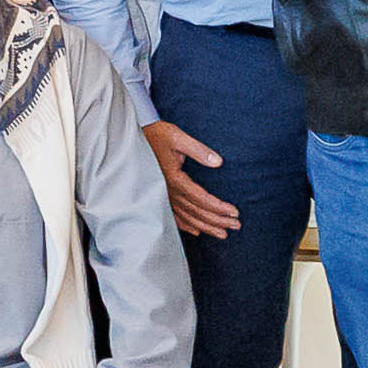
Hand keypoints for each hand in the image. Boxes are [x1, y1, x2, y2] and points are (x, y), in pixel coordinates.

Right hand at [146, 119, 240, 240]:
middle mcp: (169, 191)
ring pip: (187, 217)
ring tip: (222, 233)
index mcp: (175, 179)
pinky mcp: (159, 194)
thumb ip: (199, 151)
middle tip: (235, 226)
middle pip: (197, 212)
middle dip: (217, 221)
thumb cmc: (155, 134)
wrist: (132, 136)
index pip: (202, 199)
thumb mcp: (178, 137)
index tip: (234, 213)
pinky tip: (196, 231)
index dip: (219, 208)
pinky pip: (173, 215)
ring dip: (205, 226)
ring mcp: (163, 195)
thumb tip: (218, 162)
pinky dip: (185, 225)